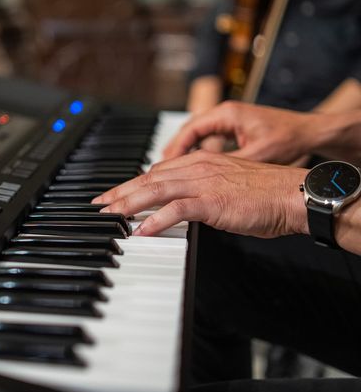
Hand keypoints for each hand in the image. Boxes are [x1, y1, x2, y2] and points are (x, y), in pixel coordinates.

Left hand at [92, 151, 308, 238]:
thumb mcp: (225, 186)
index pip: (156, 172)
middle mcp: (197, 167)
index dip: (131, 183)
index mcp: (200, 161)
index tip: (113, 194)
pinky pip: (176, 210)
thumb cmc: (264, 194)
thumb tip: (179, 205)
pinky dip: (156, 220)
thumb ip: (200, 191)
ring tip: (110, 215)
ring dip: (129, 204)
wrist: (292, 194)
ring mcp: (204, 183)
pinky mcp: (212, 201)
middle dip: (120, 192)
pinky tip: (141, 230)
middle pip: (148, 179)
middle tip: (100, 205)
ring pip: (155, 190)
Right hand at [163, 101, 315, 164]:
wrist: (312, 133)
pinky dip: (196, 154)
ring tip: (171, 171)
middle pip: (188, 131)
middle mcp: (224, 114)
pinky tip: (193, 169)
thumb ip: (228, 164)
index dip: (175, 149)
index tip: (165, 166)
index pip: (190, 130)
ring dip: (183, 153)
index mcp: (227, 114)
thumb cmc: (290, 139)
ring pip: (196, 136)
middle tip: (161, 170)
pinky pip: (207, 140)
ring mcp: (229, 120)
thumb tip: (206, 178)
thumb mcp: (257, 155)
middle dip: (174, 151)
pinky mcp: (234, 129)